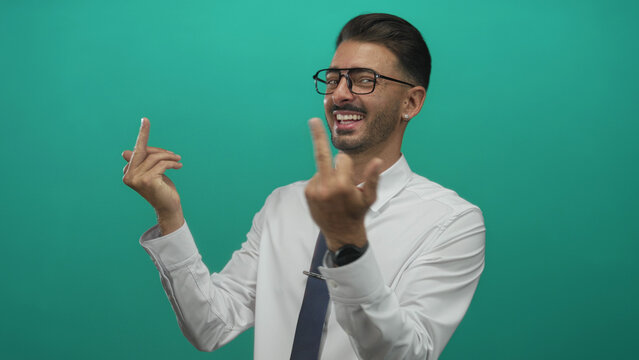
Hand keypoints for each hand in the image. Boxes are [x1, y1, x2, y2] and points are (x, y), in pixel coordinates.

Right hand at [122, 118, 183, 233]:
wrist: (169, 207)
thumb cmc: (162, 188)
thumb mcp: (152, 172)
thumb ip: (143, 161)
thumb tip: (124, 152)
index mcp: (127, 172)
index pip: (136, 151)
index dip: (143, 135)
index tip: (145, 120)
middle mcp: (128, 176)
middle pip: (143, 151)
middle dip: (154, 144)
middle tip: (168, 146)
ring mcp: (136, 179)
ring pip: (155, 158)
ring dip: (170, 157)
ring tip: (178, 161)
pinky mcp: (147, 181)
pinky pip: (162, 164)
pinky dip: (172, 163)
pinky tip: (179, 166)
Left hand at [304, 118, 382, 251]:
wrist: (340, 233)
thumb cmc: (357, 213)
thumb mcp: (369, 198)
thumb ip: (372, 178)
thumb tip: (377, 160)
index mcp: (342, 185)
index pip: (342, 159)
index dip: (348, 166)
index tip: (350, 175)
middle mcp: (326, 186)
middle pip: (321, 155)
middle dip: (317, 136)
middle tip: (312, 120)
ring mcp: (314, 189)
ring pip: (322, 170)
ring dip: (329, 176)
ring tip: (334, 195)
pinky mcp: (307, 192)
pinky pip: (316, 178)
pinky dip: (322, 182)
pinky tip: (327, 196)